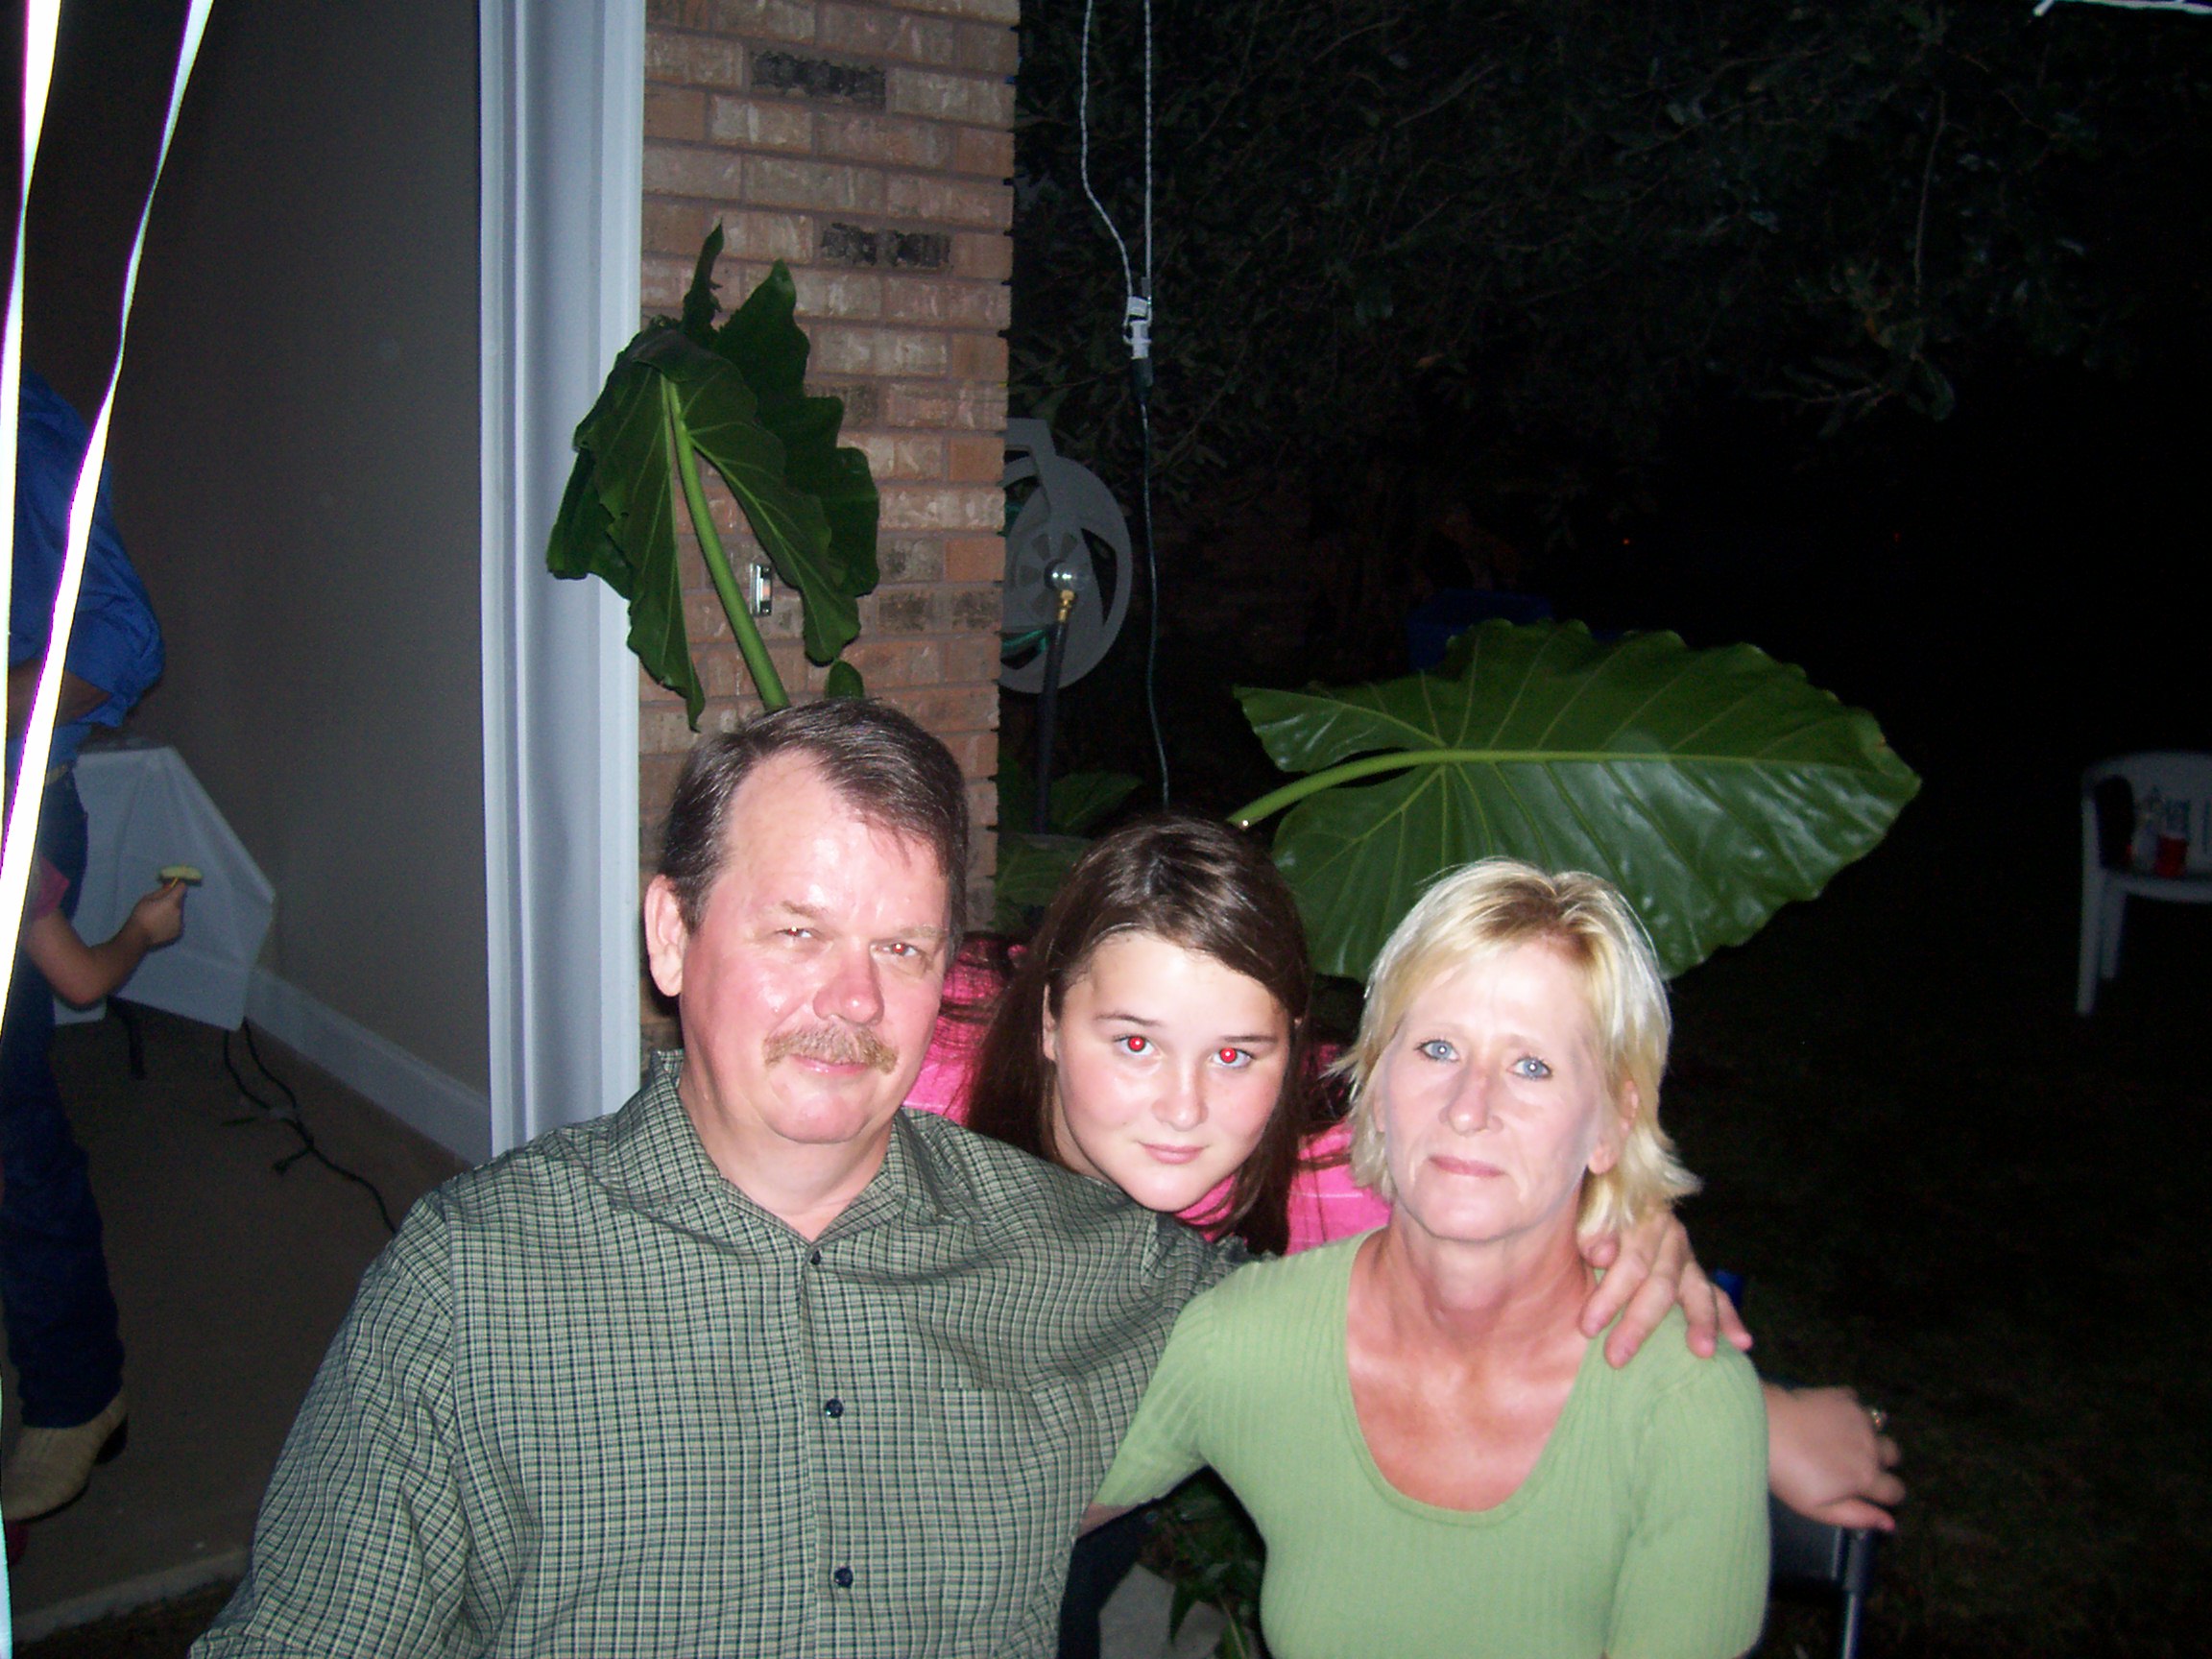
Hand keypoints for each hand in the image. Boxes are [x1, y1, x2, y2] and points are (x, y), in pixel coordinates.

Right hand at [126, 881, 187, 949]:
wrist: (138, 935)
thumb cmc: (141, 914)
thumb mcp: (147, 898)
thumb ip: (161, 891)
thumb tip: (170, 886)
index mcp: (172, 901)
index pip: (182, 888)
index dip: (178, 886)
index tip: (173, 888)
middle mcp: (179, 911)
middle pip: (180, 901)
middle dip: (173, 901)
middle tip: (160, 906)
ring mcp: (180, 922)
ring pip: (179, 912)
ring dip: (172, 912)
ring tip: (159, 917)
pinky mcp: (179, 931)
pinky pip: (177, 922)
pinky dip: (172, 922)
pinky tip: (161, 925)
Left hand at [1578, 1209, 1753, 1366]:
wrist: (1599, 1200)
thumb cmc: (1582, 1217)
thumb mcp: (1580, 1213)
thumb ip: (1589, 1228)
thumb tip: (1599, 1254)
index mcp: (1639, 1215)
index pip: (1631, 1260)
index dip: (1610, 1294)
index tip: (1589, 1327)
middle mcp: (1668, 1233)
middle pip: (1660, 1282)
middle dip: (1639, 1323)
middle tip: (1616, 1357)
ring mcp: (1685, 1254)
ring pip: (1697, 1290)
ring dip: (1700, 1321)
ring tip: (1702, 1350)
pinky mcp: (1694, 1273)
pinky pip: (1716, 1296)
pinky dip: (1729, 1318)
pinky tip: (1742, 1342)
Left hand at [1766, 1385, 1904, 1531]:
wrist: (1765, 1428)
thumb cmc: (1788, 1475)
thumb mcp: (1819, 1508)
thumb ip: (1858, 1516)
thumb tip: (1890, 1523)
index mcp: (1867, 1476)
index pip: (1896, 1490)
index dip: (1887, 1495)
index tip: (1870, 1493)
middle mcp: (1870, 1446)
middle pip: (1894, 1455)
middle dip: (1882, 1462)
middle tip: (1854, 1464)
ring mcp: (1858, 1418)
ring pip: (1880, 1428)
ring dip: (1869, 1435)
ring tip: (1843, 1440)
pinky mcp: (1842, 1396)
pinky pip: (1859, 1402)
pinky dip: (1851, 1410)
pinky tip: (1832, 1416)